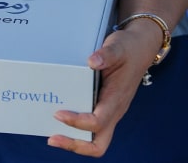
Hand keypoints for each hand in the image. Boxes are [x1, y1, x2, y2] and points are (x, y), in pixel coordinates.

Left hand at [47, 23, 160, 156]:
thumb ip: (107, 54)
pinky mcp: (103, 108)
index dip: (77, 122)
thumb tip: (92, 61)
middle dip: (75, 145)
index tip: (58, 113)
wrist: (141, 48)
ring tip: (51, 133)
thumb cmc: (129, 49)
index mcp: (116, 99)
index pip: (97, 122)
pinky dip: (74, 129)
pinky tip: (57, 119)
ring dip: (73, 140)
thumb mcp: (118, 47)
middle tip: (52, 139)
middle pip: (98, 144)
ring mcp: (109, 112)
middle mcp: (113, 111)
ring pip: (94, 139)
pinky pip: (90, 127)